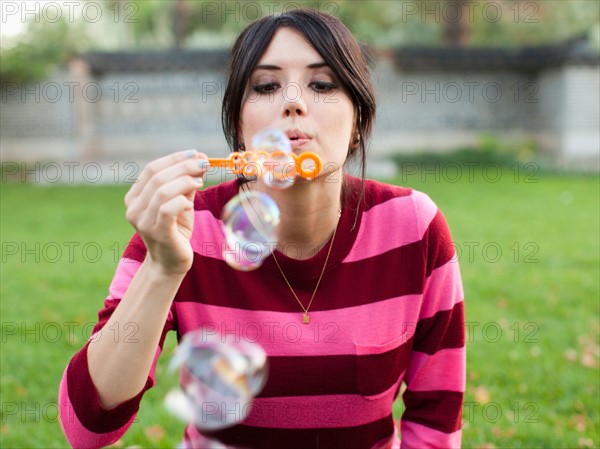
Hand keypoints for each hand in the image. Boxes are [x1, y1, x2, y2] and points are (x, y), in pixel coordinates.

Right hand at [124, 150, 208, 274]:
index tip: (196, 154)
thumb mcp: (181, 203)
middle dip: (184, 166)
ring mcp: (143, 221)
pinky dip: (182, 200)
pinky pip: (168, 209)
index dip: (174, 158)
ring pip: (163, 191)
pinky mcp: (157, 233)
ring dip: (185, 181)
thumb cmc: (176, 230)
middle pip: (157, 177)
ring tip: (200, 182)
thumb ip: (185, 184)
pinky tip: (191, 203)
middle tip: (204, 164)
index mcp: (135, 197)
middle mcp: (134, 208)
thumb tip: (199, 160)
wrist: (171, 263)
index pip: (151, 169)